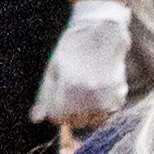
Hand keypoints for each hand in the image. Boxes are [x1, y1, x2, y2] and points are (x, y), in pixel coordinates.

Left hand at [42, 0, 131, 123]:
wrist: (101, 31)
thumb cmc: (72, 49)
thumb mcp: (53, 68)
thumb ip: (44, 96)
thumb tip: (35, 119)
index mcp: (68, 87)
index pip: (56, 117)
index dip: (55, 110)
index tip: (57, 101)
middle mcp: (87, 95)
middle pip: (75, 121)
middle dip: (70, 113)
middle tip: (73, 96)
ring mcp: (105, 97)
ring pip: (92, 121)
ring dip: (87, 113)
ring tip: (86, 94)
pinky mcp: (118, 97)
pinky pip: (107, 114)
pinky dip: (103, 108)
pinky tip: (99, 91)